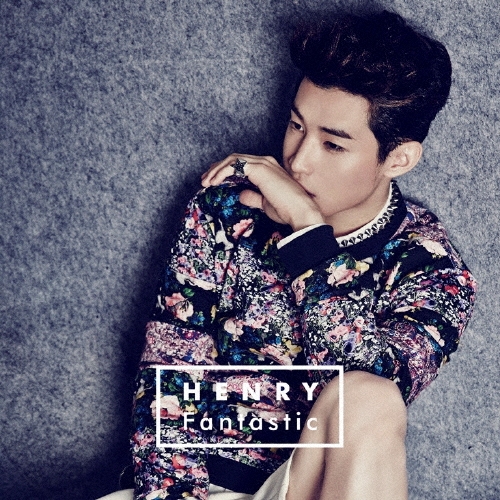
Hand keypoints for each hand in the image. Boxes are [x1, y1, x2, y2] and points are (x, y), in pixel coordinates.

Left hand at [201, 154, 324, 230]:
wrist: (299, 211)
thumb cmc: (286, 209)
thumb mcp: (265, 203)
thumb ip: (253, 197)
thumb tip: (241, 195)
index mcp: (268, 168)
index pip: (241, 164)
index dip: (225, 170)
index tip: (213, 180)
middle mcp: (265, 162)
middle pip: (235, 159)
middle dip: (217, 168)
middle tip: (205, 179)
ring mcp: (262, 163)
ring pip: (232, 160)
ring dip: (216, 170)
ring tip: (206, 182)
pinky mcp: (259, 169)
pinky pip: (234, 166)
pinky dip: (221, 172)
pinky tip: (214, 181)